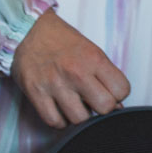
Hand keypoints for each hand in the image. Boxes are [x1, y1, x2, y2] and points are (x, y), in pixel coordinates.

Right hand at [11, 10, 130, 128]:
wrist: (30, 30)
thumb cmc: (63, 41)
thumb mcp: (92, 50)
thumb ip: (105, 75)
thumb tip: (117, 105)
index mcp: (94, 59)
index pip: (122, 90)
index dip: (118, 95)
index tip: (110, 92)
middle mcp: (76, 72)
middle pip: (105, 107)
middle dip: (102, 107)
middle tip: (94, 101)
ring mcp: (55, 84)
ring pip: (80, 119)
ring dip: (80, 115)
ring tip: (76, 105)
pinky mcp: (36, 94)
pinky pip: (54, 121)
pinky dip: (60, 121)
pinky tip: (61, 111)